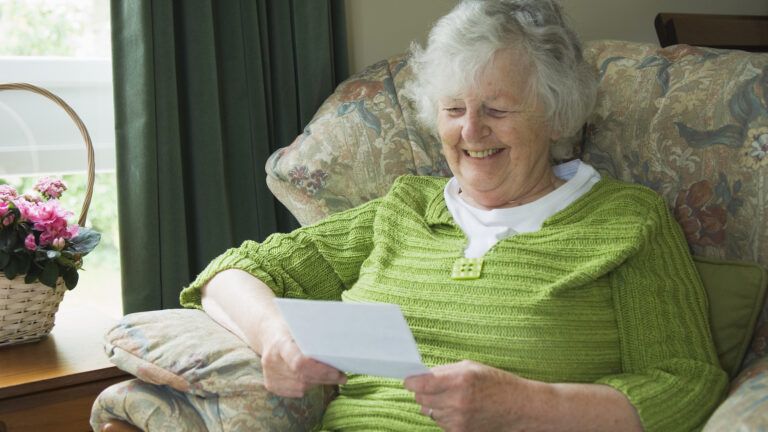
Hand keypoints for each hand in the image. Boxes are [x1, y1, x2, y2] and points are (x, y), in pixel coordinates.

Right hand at [259, 327, 346, 397]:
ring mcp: (269, 374)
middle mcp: (271, 361)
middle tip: (342, 376)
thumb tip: (339, 350)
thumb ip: (315, 337)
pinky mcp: (270, 384)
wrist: (268, 331)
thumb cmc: (291, 325)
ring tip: (334, 377)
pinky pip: (295, 391)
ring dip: (319, 382)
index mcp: (279, 343)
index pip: (299, 362)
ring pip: (301, 386)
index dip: (319, 369)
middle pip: (303, 376)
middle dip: (325, 377)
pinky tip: (317, 379)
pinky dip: (308, 386)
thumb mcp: (302, 324)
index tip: (336, 370)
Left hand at [404, 360, 540, 431]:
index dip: (411, 381)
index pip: (421, 384)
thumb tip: (421, 376)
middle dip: (423, 392)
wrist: (520, 407)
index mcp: (459, 380)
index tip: (408, 380)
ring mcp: (458, 420)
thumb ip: (444, 372)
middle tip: (435, 387)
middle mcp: (456, 401)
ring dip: (435, 405)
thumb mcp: (470, 367)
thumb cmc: (497, 383)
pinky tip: (460, 410)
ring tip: (454, 399)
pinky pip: (440, 423)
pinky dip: (445, 417)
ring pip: (429, 412)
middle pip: (421, 399)